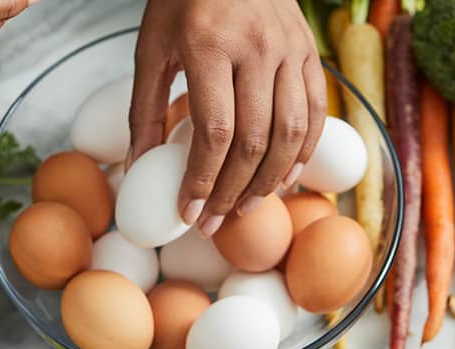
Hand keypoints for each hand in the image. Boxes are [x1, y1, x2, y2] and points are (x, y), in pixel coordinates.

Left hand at [129, 0, 325, 236]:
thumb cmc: (181, 0)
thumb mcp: (151, 48)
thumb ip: (144, 109)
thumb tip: (139, 167)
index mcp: (209, 46)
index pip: (213, 133)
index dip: (203, 182)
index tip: (190, 213)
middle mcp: (257, 50)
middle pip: (253, 142)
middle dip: (233, 192)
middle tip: (216, 221)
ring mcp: (290, 51)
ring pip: (290, 134)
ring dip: (269, 181)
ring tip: (248, 208)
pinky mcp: (309, 55)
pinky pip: (316, 113)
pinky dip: (303, 153)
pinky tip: (286, 178)